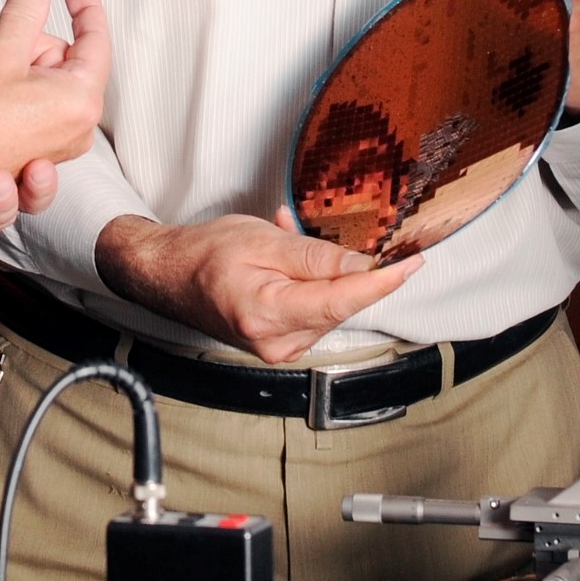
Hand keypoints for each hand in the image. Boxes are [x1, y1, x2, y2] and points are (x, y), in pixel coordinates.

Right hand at [0, 0, 109, 247]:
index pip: (96, 37)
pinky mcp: (32, 153)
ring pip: (34, 79)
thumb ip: (25, 10)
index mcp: (80, 100)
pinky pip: (20, 104)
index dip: (84, 3)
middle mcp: (76, 126)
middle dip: (18, 42)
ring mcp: (56, 144)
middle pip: (58, 59)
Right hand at [94, 208, 422, 364]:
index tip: (413, 263)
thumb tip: (364, 269)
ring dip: (323, 273)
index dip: (383, 281)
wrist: (165, 274)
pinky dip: (309, 284)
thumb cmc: (203, 254)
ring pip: (328, 307)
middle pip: (339, 305)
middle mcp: (276, 341)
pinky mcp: (278, 344)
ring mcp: (277, 347)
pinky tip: (286, 258)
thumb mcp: (261, 243)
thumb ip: (315, 258)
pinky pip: (312, 311)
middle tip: (334, 233)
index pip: (344, 300)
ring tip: (286, 240)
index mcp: (269, 314)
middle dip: (349, 270)